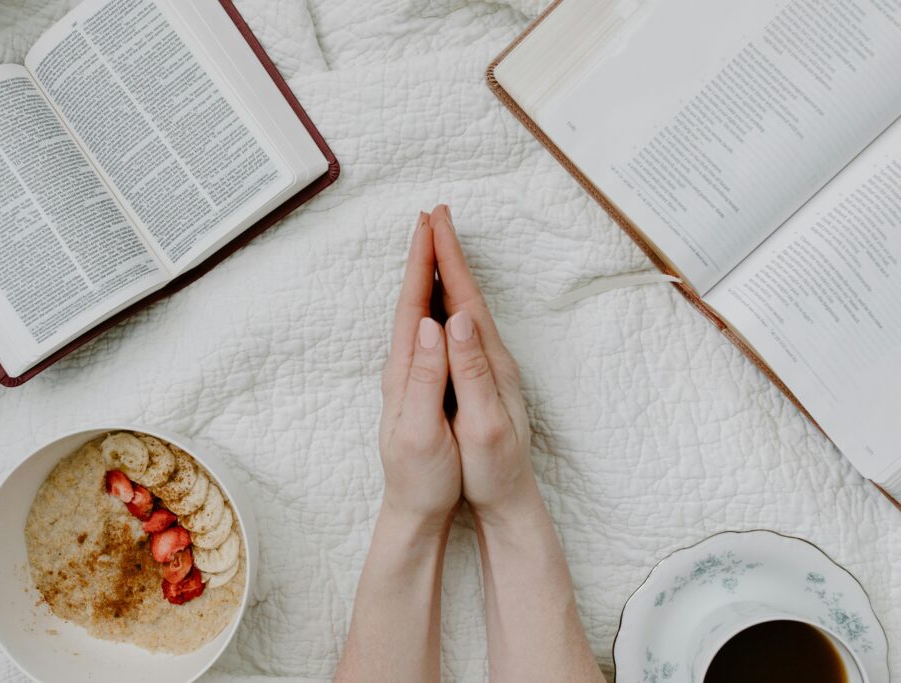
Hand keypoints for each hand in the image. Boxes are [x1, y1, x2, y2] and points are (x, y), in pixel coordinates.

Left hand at [379, 213, 461, 529]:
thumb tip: (433, 325)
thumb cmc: (422, 475)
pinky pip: (426, 329)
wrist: (414, 508)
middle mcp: (404, 367)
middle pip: (413, 300)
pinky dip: (432, 302)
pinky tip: (437, 298)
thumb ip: (426, 378)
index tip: (430, 225)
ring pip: (418, 311)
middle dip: (422, 256)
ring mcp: (411, 375)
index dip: (422, 264)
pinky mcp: (422, 385)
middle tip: (431, 215)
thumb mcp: (421, 430)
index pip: (414, 306)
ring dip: (425, 274)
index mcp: (406, 372)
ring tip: (433, 242)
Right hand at [428, 205, 536, 527]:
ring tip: (434, 243)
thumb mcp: (485, 424)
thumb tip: (457, 320)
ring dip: (448, 272)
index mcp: (489, 362)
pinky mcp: (478, 377)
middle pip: (466, 293)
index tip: (434, 222)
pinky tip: (439, 298)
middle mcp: (490, 356)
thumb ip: (473, 371)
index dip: (448, 260)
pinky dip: (447, 300)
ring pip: (463, 306)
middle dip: (448, 252)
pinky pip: (459, 325)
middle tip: (433, 214)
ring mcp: (486, 365)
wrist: (510, 497)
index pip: (465, 299)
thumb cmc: (494, 468)